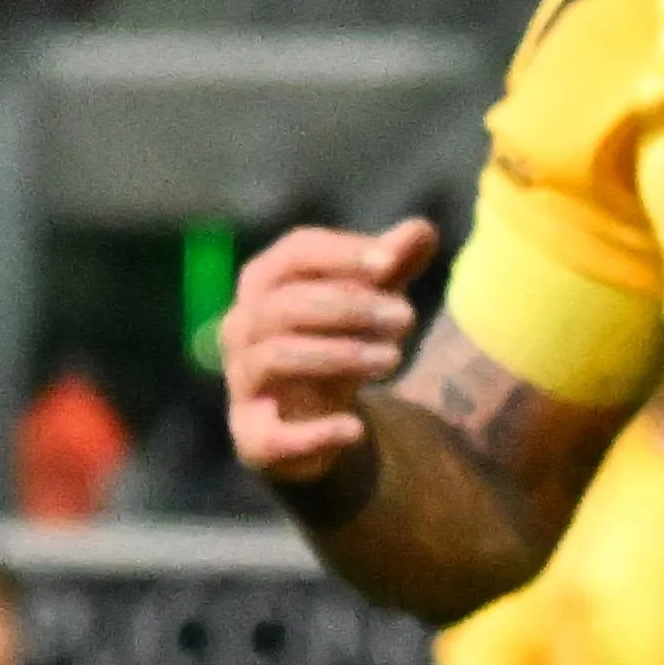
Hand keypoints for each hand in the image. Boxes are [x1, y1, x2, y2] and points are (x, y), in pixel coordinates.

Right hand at [222, 218, 435, 487]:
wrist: (310, 422)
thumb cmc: (335, 344)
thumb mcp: (366, 304)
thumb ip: (391, 267)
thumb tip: (422, 228)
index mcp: (264, 285)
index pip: (293, 254)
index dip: (340, 253)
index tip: (390, 262)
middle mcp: (241, 328)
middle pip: (283, 304)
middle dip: (348, 307)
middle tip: (406, 317)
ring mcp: (241, 381)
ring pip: (276, 355)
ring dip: (339, 354)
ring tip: (393, 358)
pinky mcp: (251, 436)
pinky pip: (270, 435)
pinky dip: (314, 432)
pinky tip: (355, 429)